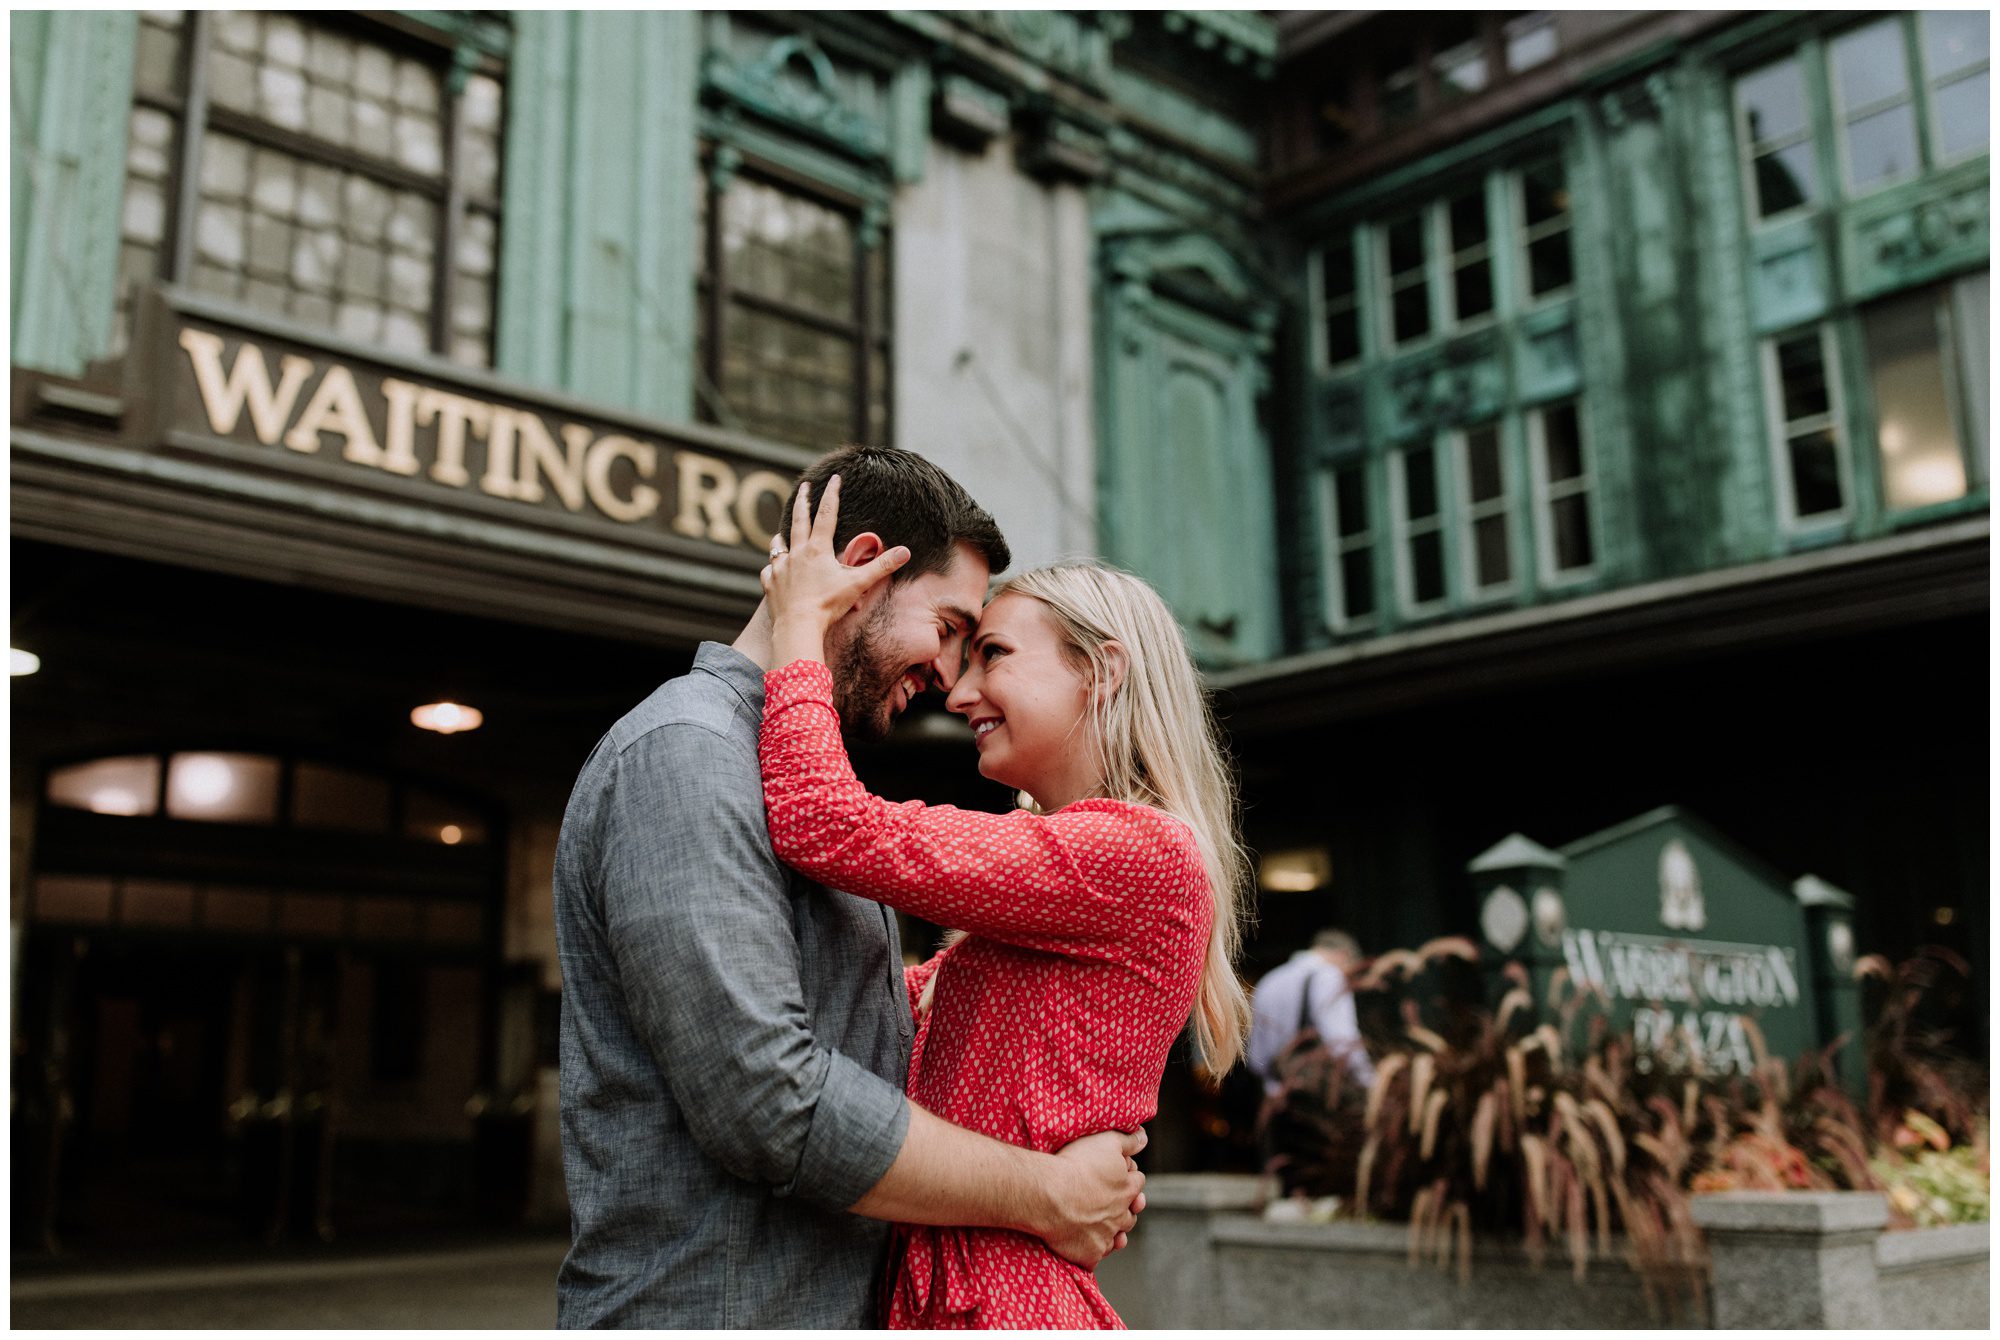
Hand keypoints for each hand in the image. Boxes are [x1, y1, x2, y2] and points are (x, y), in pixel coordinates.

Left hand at [762, 475, 910, 666]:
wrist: (798, 626)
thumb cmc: (828, 605)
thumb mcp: (858, 584)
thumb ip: (882, 566)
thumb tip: (906, 551)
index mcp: (817, 549)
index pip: (827, 514)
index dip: (832, 494)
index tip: (834, 478)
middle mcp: (796, 553)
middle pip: (799, 521)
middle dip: (802, 501)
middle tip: (803, 486)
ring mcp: (781, 568)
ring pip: (778, 545)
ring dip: (782, 537)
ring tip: (781, 533)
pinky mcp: (771, 584)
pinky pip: (769, 572)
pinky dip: (773, 568)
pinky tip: (774, 570)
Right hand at [1037, 1127, 1146, 1267]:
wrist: (1049, 1195)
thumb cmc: (1076, 1164)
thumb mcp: (1105, 1142)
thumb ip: (1128, 1140)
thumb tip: (1144, 1137)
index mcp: (1127, 1189)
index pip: (1138, 1183)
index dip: (1129, 1177)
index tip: (1120, 1175)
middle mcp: (1121, 1216)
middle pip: (1130, 1215)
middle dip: (1125, 1209)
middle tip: (1113, 1204)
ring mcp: (1106, 1237)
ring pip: (1116, 1239)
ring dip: (1113, 1233)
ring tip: (1103, 1227)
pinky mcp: (1089, 1254)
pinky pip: (1095, 1257)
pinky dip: (1092, 1251)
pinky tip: (1084, 1245)